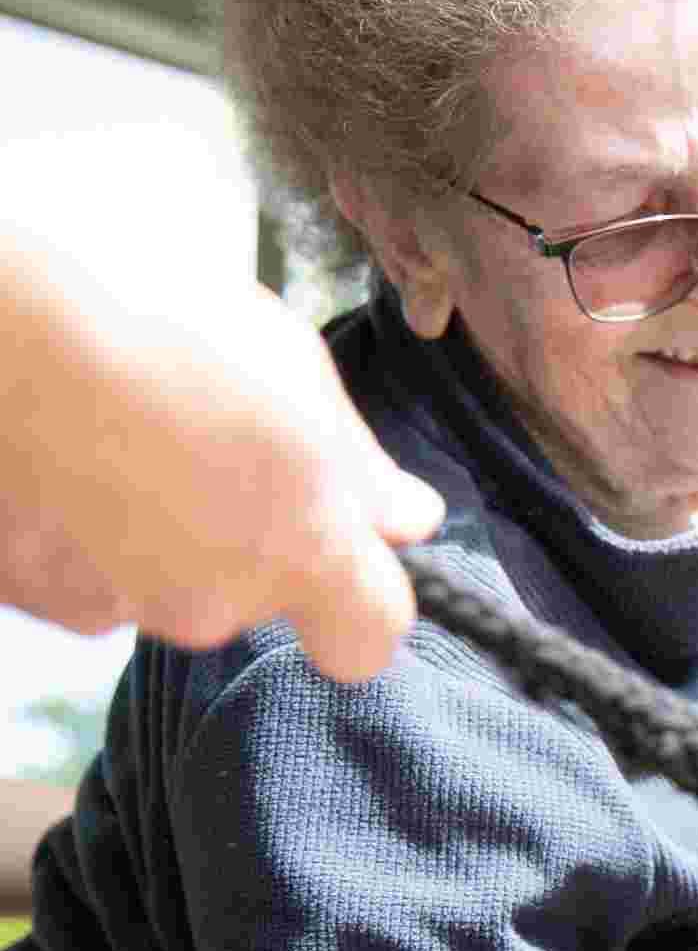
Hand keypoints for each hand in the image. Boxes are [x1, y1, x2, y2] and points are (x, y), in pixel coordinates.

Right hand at [0, 224, 444, 681]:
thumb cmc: (150, 311)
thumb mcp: (290, 363)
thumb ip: (357, 465)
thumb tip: (406, 519)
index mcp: (301, 552)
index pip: (365, 639)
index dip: (357, 600)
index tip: (338, 545)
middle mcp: (211, 602)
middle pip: (246, 593)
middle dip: (233, 532)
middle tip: (193, 432)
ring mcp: (106, 603)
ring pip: (149, 579)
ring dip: (140, 526)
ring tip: (107, 427)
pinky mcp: (19, 589)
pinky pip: (65, 567)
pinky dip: (62, 525)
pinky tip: (45, 448)